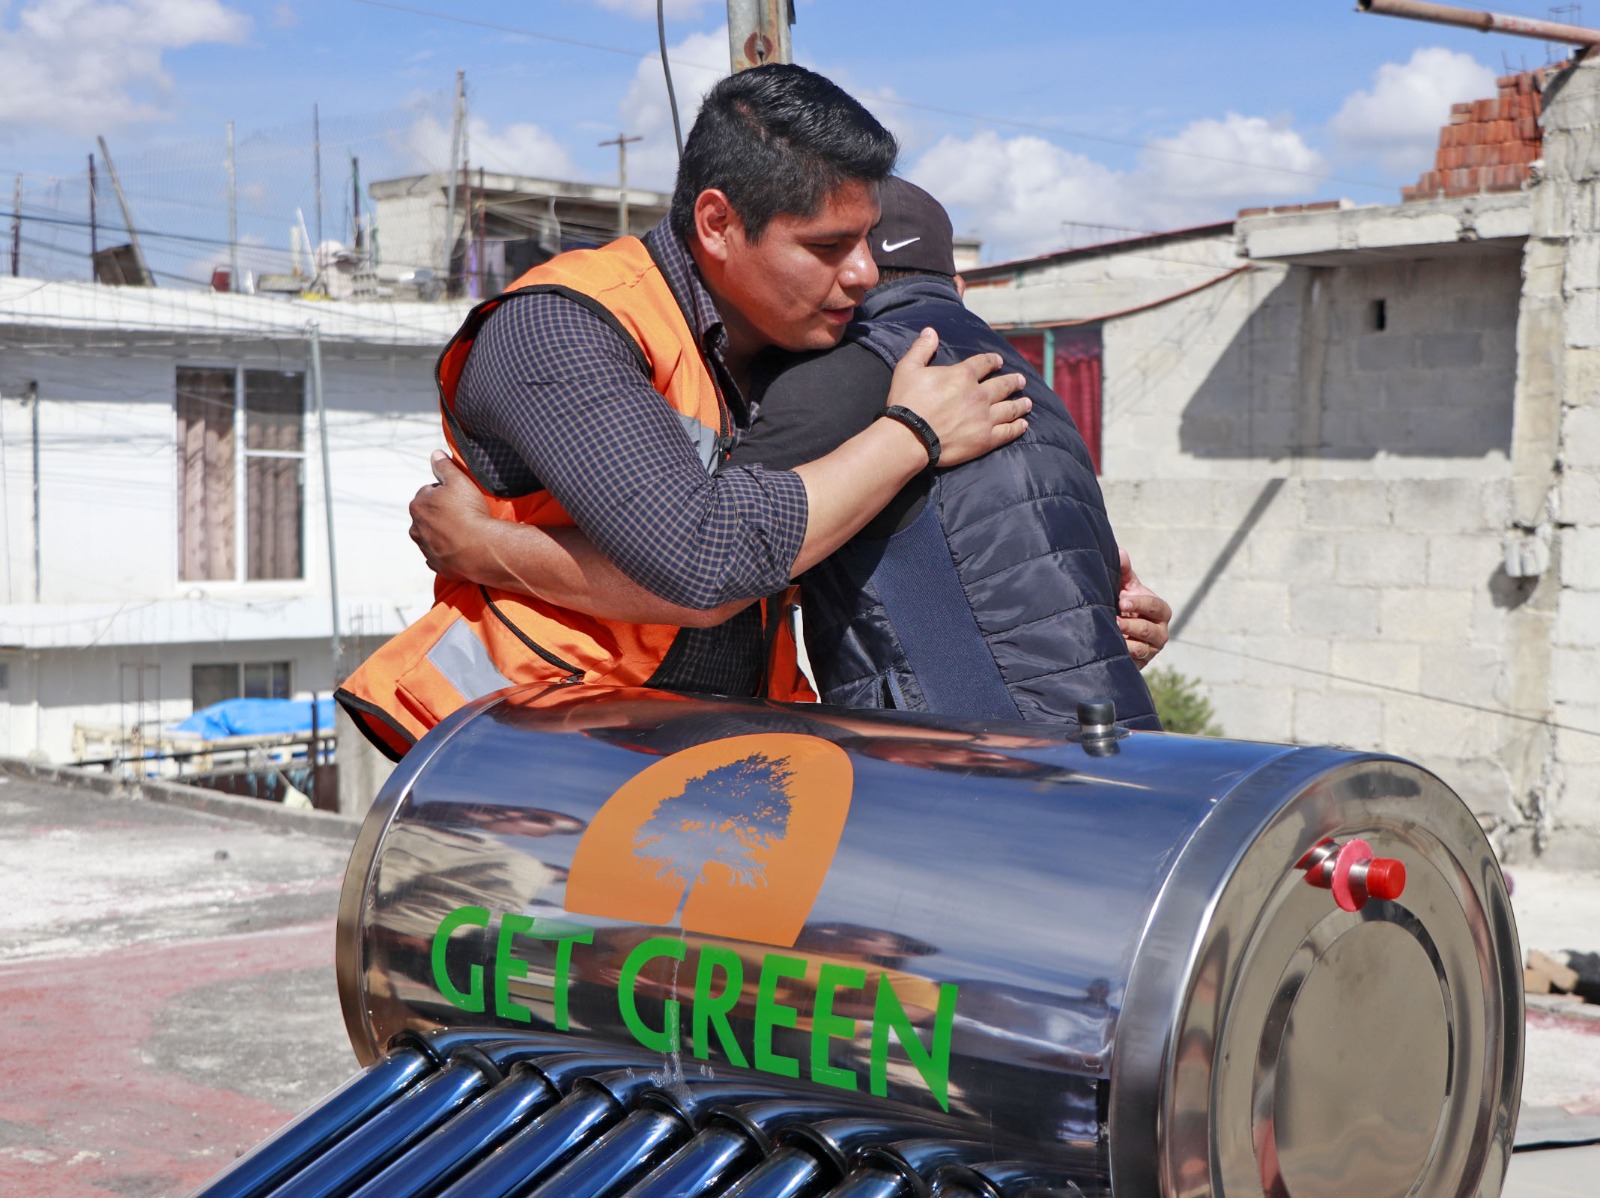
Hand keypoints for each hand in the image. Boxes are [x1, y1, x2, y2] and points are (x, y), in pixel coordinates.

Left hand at [410, 451, 493, 580]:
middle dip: (442, 514)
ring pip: (433, 536)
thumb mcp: (459, 481)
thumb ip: (444, 467)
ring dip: (444, 533)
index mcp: (418, 505)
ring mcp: (425, 549)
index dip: (446, 493)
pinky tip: (461, 548)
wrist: (479, 549)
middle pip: (429, 516)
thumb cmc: (469, 512)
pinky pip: (439, 556)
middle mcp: (416, 528)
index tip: (460, 498)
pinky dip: (447, 552)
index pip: (429, 492)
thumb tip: (435, 454)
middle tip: (464, 514)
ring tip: (465, 532)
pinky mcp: (436, 565)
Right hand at [886, 328, 1029, 467]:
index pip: (984, 363)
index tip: (999, 361)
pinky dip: (1017, 428)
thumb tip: (930, 331)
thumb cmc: (907, 402)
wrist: (910, 437)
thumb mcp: (908, 368)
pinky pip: (1007, 431)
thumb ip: (922, 348)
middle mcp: (979, 394)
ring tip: (1028, 403)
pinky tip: (1023, 425)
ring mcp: (985, 417)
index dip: (993, 361)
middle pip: (1003, 385)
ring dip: (1021, 404)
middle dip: (1013, 382)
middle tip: (1021, 381)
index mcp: (963, 375)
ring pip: (1010, 408)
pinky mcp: (985, 439)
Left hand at [1117, 548, 1169, 668]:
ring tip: (1111, 633)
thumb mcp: (1125, 587)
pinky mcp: (1141, 664)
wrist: (1114, 631)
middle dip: (1131, 624)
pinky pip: (1133, 661)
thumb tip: (1120, 553)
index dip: (1140, 603)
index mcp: (1160, 612)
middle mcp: (1160, 632)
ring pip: (1142, 648)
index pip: (1156, 607)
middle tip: (1114, 620)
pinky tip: (1110, 647)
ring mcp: (1151, 650)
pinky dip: (1122, 654)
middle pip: (1150, 630)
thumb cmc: (1123, 604)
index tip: (1122, 601)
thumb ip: (1124, 572)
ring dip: (1126, 641)